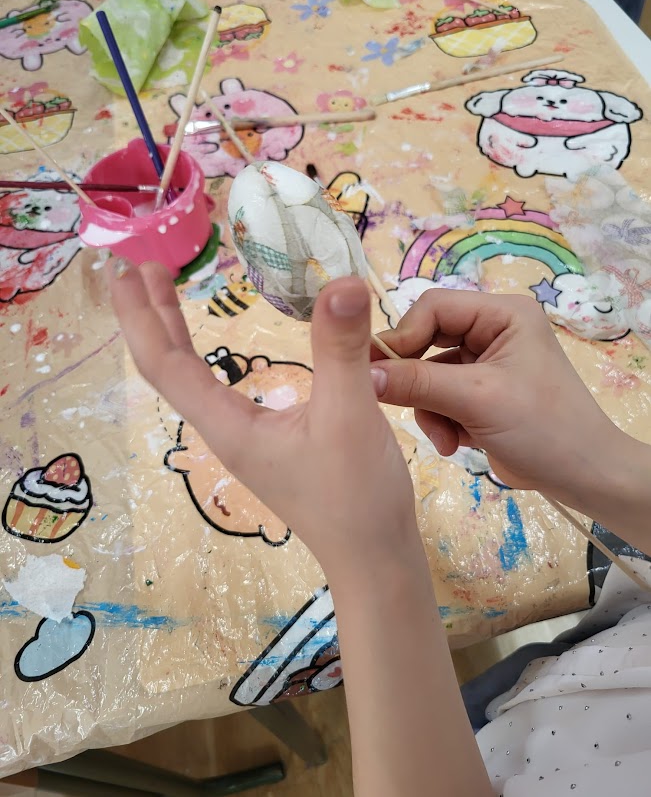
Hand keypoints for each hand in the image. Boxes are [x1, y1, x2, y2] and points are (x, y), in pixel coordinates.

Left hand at [109, 261, 416, 575]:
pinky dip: (207, 355)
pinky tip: (219, 347)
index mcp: (228, 426)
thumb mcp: (350, 414)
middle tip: (139, 268)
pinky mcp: (266, 441)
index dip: (143, 316)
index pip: (166, 365)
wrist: (373, 555)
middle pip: (169, 369)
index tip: (127, 271)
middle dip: (150, 317)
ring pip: (193, 379)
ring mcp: (244, 438)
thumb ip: (341, 348)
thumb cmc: (357, 494)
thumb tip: (340, 282)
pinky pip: (221, 389)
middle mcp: (225, 431)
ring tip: (166, 292)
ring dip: (175, 333)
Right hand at [370, 289, 621, 507]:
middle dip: (417, 380)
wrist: (584, 478)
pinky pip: (440, 397)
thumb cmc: (543, 428)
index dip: (403, 337)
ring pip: (428, 374)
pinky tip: (455, 444)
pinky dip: (441, 421)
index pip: (434, 308)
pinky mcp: (480, 394)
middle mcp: (493, 330)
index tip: (375, 372)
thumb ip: (418, 383)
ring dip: (429, 409)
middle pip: (427, 340)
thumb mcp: (477, 400)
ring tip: (444, 438)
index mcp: (502, 314)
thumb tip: (363, 375)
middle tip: (395, 405)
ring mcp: (486, 363)